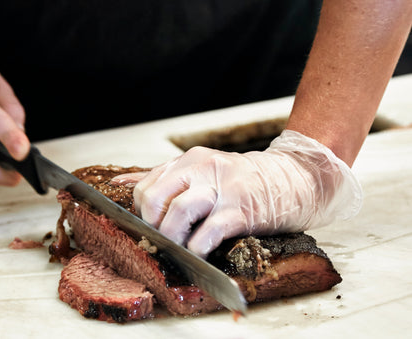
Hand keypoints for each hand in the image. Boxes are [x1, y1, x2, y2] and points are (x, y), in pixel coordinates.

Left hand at [114, 130, 361, 257]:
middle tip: (161, 242)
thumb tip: (122, 183)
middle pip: (155, 198)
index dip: (141, 213)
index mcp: (189, 161)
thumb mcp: (201, 170)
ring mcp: (222, 189)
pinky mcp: (241, 210)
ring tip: (178, 250)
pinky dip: (198, 247)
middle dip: (152, 226)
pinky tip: (198, 254)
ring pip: (179, 212)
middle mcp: (202, 170)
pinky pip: (209, 231)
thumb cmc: (243, 180)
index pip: (146, 186)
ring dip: (172, 238)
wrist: (292, 179)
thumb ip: (162, 177)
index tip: (151, 228)